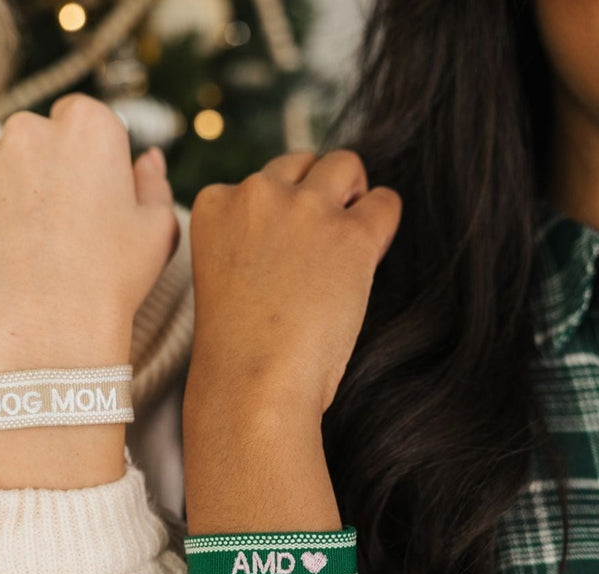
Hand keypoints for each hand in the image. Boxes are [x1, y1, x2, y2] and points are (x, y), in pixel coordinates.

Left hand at [0, 94, 178, 372]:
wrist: (51, 333)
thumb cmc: (112, 282)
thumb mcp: (157, 231)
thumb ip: (154, 182)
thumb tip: (147, 159)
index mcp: (87, 124)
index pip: (82, 119)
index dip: (89, 161)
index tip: (91, 199)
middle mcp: (29, 127)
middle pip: (36, 137)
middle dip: (45, 171)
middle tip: (61, 229)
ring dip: (9, 193)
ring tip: (30, 248)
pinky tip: (2, 255)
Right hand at [185, 151, 400, 422]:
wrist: (252, 385)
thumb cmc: (237, 354)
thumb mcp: (224, 279)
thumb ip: (251, 242)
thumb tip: (303, 233)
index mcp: (214, 205)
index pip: (257, 182)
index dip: (277, 214)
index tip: (280, 253)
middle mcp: (257, 195)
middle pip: (299, 163)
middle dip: (315, 192)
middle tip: (321, 244)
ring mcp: (306, 210)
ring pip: (343, 164)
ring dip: (351, 194)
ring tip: (349, 240)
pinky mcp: (351, 235)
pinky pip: (384, 202)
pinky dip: (383, 222)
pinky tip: (372, 254)